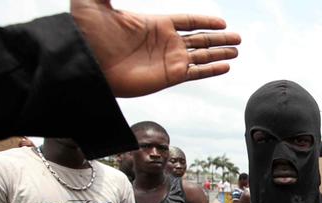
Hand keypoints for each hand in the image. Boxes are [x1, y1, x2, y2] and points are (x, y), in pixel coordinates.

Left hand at [71, 0, 240, 97]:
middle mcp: (165, 43)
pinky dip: (212, 70)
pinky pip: (196, 73)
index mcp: (155, 23)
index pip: (188, 21)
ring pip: (202, 56)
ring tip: (237, 50)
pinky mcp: (169, 77)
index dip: (205, 21)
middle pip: (200, 39)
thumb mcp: (93, 1)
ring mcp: (168, 61)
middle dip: (219, 39)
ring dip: (220, 53)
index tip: (222, 21)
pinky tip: (226, 66)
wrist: (83, 61)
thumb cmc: (86, 32)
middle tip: (238, 38)